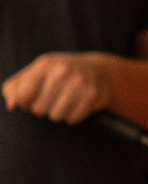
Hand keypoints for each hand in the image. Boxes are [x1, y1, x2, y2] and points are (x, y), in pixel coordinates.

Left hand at [2, 51, 118, 122]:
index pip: (24, 95)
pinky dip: (73, 116)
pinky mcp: (92, 95)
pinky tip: (77, 105)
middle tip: (51, 100)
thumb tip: (12, 105)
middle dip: (42, 108)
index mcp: (45, 64)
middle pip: (39, 109)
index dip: (24, 103)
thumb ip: (15, 87)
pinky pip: (73, 119)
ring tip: (64, 103)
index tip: (31, 99)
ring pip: (56, 116)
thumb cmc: (58, 74)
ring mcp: (79, 83)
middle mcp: (63, 71)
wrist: (100, 71)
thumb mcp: (35, 73)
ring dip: (58, 113)